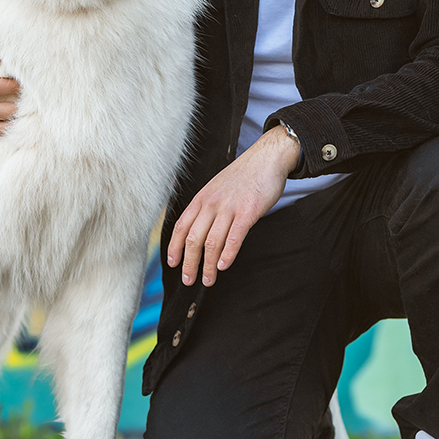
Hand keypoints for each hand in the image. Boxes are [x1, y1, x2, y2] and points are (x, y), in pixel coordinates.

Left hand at [166, 128, 302, 286]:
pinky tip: (224, 266)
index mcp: (202, 198)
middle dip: (189, 263)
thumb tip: (200, 229)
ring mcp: (229, 207)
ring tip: (208, 280)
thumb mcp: (217, 188)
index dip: (175, 247)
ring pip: (212, 242)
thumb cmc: (243, 176)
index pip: (181, 226)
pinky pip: (234, 237)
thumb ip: (208, 207)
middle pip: (193, 238)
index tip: (172, 263)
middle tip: (189, 280)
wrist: (267, 158)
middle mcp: (211, 203)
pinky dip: (228, 254)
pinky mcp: (248, 212)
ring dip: (208, 265)